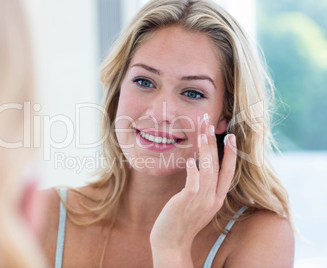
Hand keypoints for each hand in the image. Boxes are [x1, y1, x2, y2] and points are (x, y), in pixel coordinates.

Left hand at [150, 126, 236, 265]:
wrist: (171, 243)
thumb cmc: (181, 221)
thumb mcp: (197, 204)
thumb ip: (202, 187)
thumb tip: (198, 165)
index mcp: (216, 199)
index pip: (228, 172)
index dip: (231, 154)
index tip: (230, 136)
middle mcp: (212, 199)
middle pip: (219, 167)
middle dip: (216, 143)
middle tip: (210, 123)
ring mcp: (201, 201)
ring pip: (208, 171)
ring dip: (205, 150)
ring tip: (202, 132)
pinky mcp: (187, 202)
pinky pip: (193, 184)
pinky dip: (193, 170)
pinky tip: (190, 160)